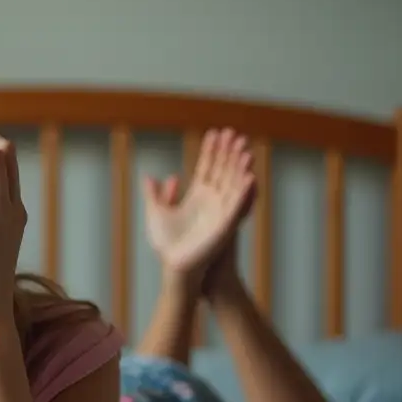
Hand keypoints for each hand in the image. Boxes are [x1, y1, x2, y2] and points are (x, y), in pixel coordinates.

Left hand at [142, 127, 253, 294]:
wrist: (179, 269)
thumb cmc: (169, 245)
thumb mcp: (157, 214)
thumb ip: (155, 195)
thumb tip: (150, 176)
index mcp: (198, 196)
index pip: (207, 167)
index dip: (211, 150)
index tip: (215, 132)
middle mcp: (212, 201)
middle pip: (223, 171)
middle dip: (229, 153)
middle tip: (235, 133)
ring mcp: (220, 212)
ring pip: (234, 186)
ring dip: (240, 169)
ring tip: (247, 151)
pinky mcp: (225, 226)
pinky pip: (237, 208)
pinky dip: (244, 193)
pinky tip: (250, 178)